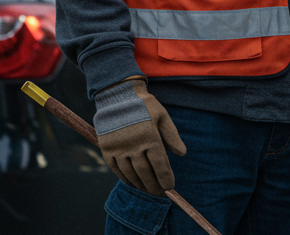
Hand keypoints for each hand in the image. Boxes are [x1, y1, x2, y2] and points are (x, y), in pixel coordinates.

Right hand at [93, 78, 186, 195]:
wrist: (117, 95)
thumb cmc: (144, 105)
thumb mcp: (163, 116)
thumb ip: (172, 136)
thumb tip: (182, 154)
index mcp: (150, 137)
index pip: (160, 164)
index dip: (165, 178)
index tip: (170, 187)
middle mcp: (134, 145)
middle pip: (145, 172)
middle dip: (154, 185)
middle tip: (160, 193)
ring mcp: (119, 148)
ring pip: (131, 173)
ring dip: (140, 184)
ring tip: (148, 189)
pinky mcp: (107, 148)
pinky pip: (116, 169)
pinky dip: (125, 178)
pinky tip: (132, 182)